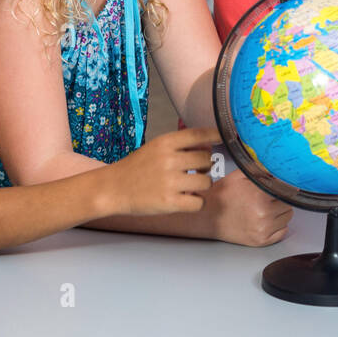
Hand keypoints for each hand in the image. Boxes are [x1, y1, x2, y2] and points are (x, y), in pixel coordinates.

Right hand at [102, 128, 218, 214]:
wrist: (112, 188)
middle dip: (206, 166)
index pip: (199, 134)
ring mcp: (170, 182)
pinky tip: (186, 199)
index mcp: (165, 143)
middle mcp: (169, 160)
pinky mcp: (169, 202)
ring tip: (190, 187)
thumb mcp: (155, 147)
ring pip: (207, 182)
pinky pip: (199, 203)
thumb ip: (179, 145)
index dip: (216, 135)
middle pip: (207, 159)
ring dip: (202, 185)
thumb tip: (209, 144)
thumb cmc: (135, 168)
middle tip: (197, 171)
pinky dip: (196, 202)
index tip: (225, 137)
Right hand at [202, 168, 291, 246]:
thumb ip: (260, 170)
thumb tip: (277, 168)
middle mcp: (263, 214)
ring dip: (280, 212)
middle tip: (266, 198)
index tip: (278, 187)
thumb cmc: (221, 196)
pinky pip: (283, 232)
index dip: (281, 187)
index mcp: (259, 196)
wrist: (207, 216)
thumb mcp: (239, 175)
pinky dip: (278, 226)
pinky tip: (265, 219)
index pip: (286, 191)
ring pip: (287, 218)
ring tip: (264, 208)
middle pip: (288, 204)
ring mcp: (263, 229)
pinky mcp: (261, 241)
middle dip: (279, 199)